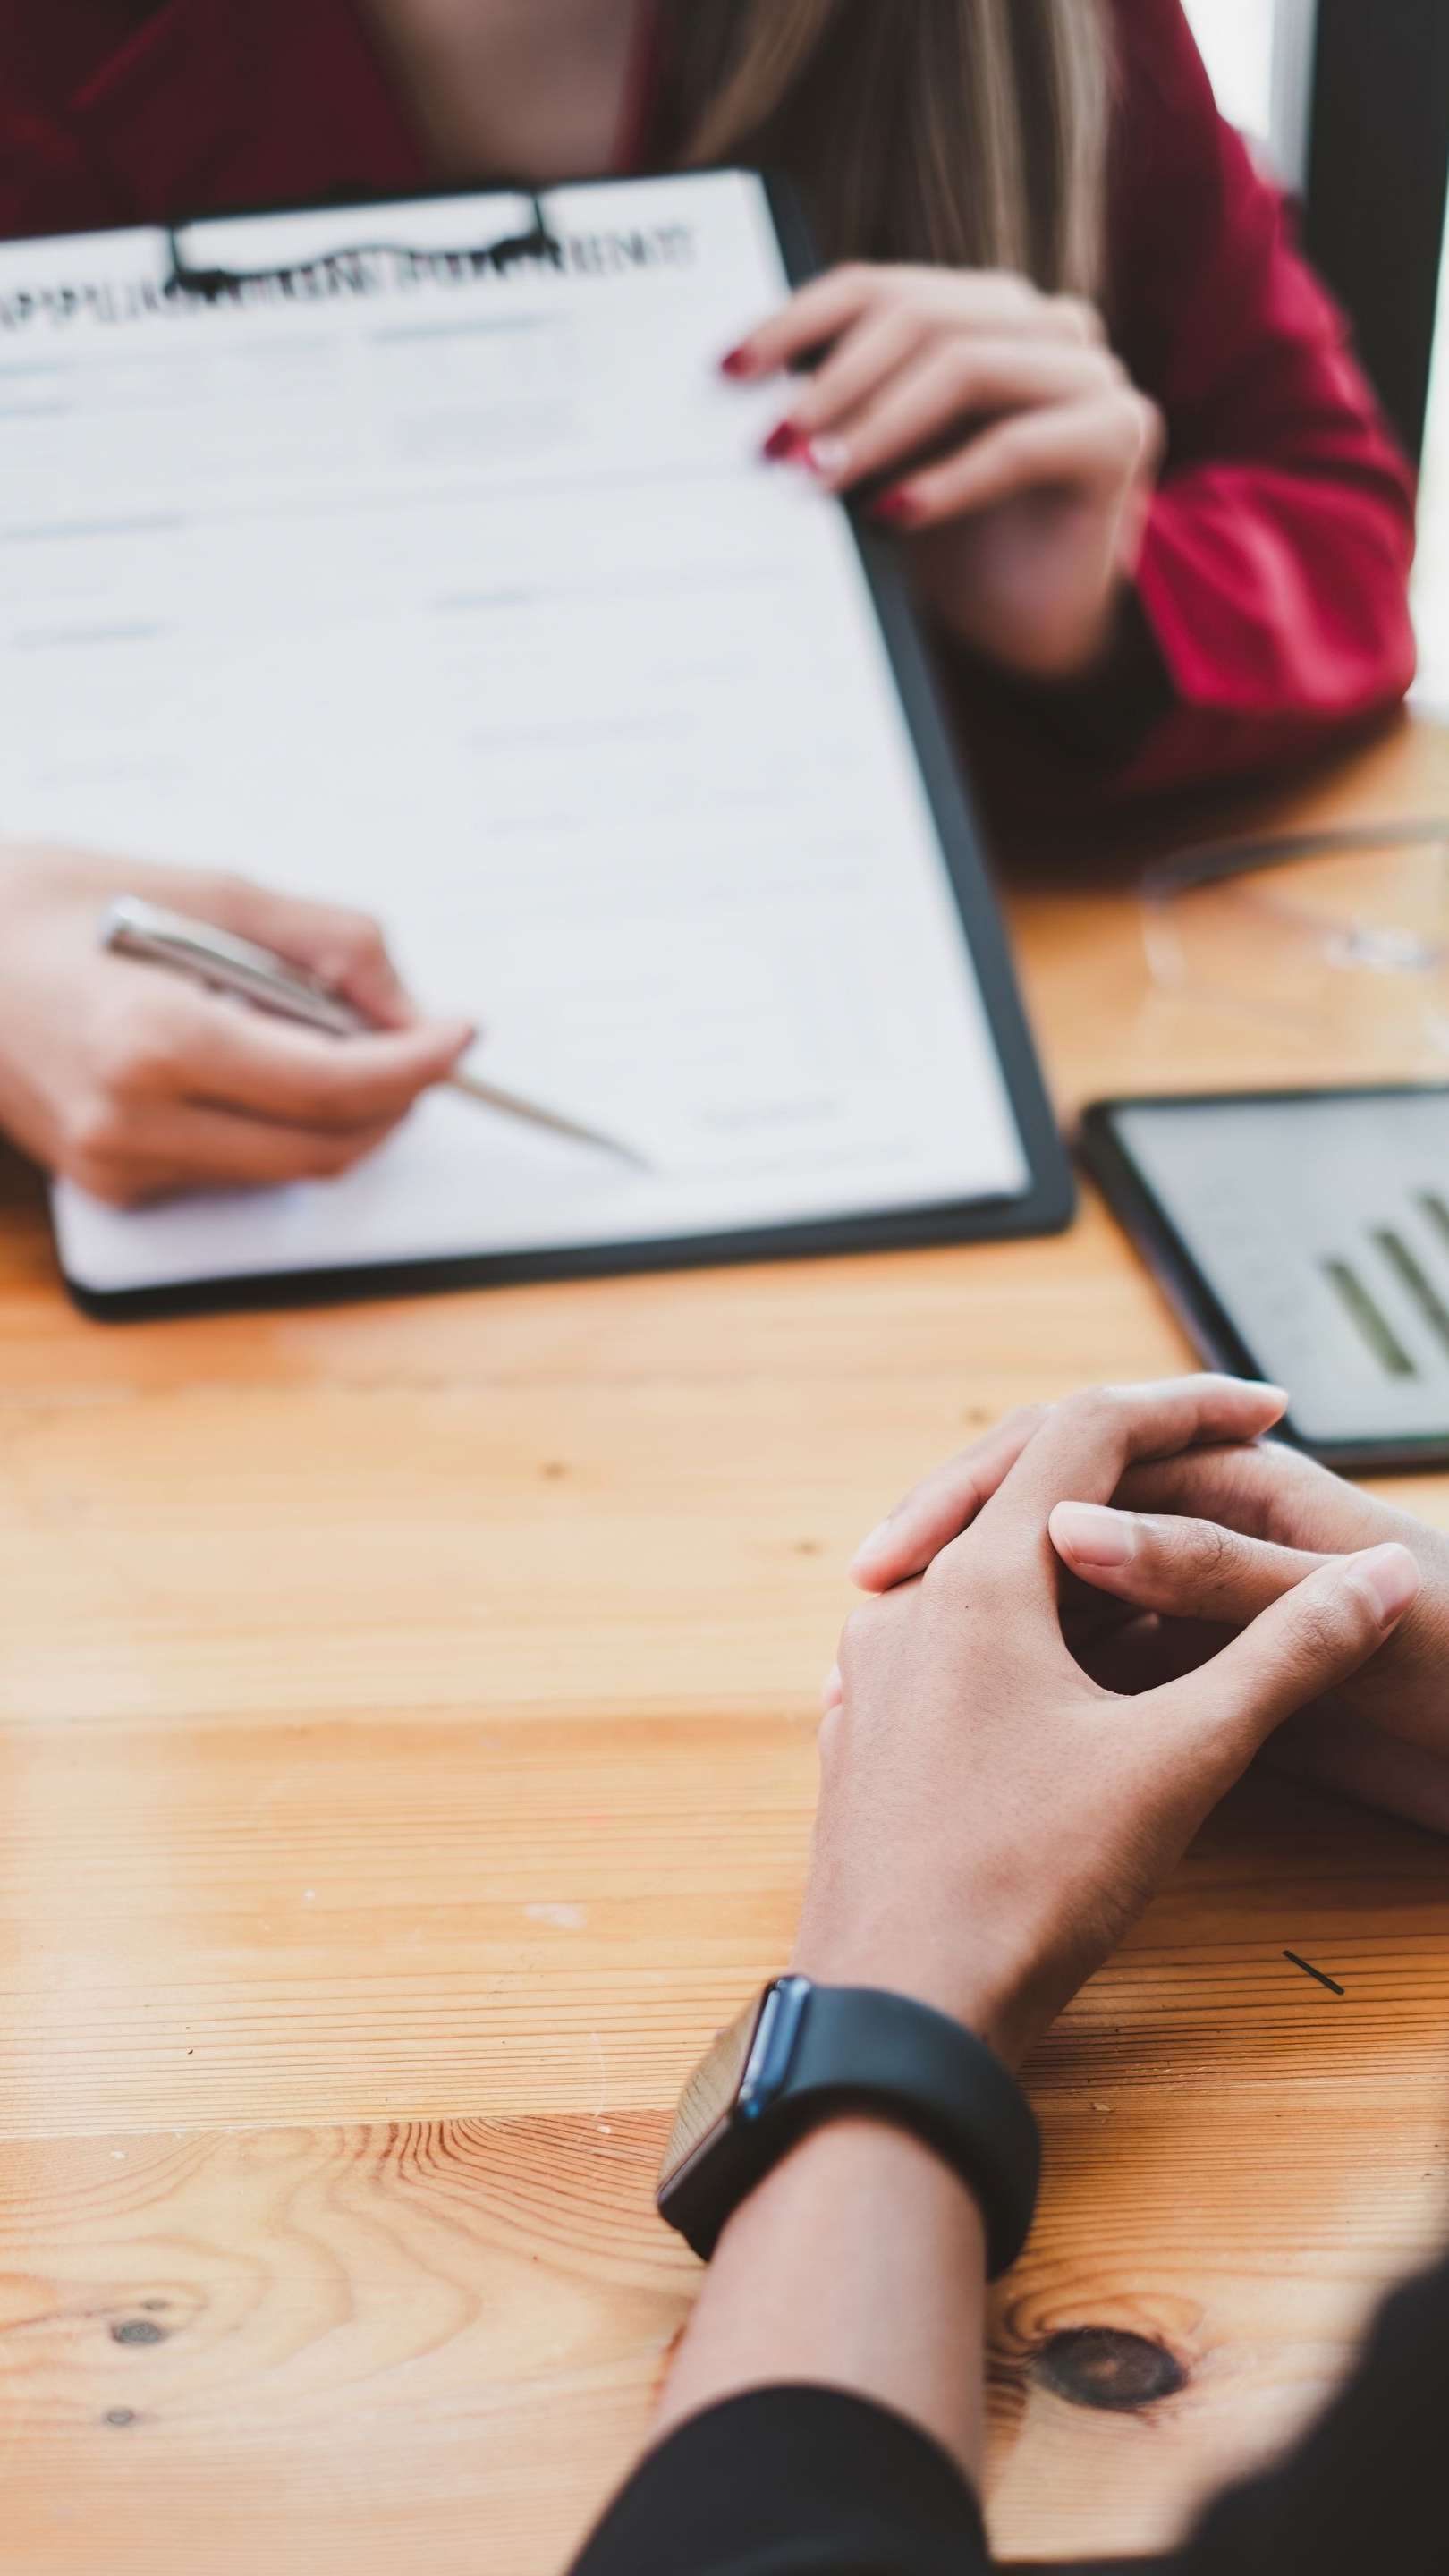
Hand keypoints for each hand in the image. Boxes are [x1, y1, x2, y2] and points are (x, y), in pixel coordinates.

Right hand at [0, 848, 472, 1205]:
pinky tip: (244, 1062)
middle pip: (325, 1147)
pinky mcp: (114, 1187)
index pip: (333, 1084)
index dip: (417, 1064)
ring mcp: (119, 1166)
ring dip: (338, 1114)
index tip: (459, 1034)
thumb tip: (405, 999)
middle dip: (394, 1098)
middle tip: (417, 1042)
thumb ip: (321, 942)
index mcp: (154, 1038)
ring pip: (287, 1170)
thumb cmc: (43, 907)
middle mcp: (133, 1120)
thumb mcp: (197, 887)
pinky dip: (272, 1125)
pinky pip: (234, 1172)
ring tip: (324, 1035)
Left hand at [723, 264, 1162, 679]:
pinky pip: (1016, 444)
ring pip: (966, 366)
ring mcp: (1091, 373)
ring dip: (879, 426)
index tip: (731, 371)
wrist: (1029, 628)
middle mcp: (1045, 323)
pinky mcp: (1121, 433)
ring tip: (819, 478)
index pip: (881, 287)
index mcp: (985, 310)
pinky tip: (891, 515)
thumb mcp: (885, 460)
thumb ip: (842, 409)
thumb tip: (745, 390)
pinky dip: (944, 480)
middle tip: (773, 443)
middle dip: (834, 381)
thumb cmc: (950, 542)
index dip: (799, 319)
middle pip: (922, 316)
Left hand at [795, 1381, 1418, 2070]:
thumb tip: (1384, 1580)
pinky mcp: (870, 1733)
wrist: (894, 2016)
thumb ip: (1289, 1655)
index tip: (1269, 1405)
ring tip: (1169, 1560)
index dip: (1186, 1401)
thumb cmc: (1023, 1888)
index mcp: (979, 1582)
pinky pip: (950, 1637)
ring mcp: (877, 1671)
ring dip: (1078, 1549)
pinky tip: (1075, 1662)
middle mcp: (908, 1605)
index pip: (1085, 1428)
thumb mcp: (1184, 1761)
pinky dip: (1027, 1621)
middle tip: (1226, 1455)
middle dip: (1133, 1463)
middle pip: (1024, 1482)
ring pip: (982, 1566)